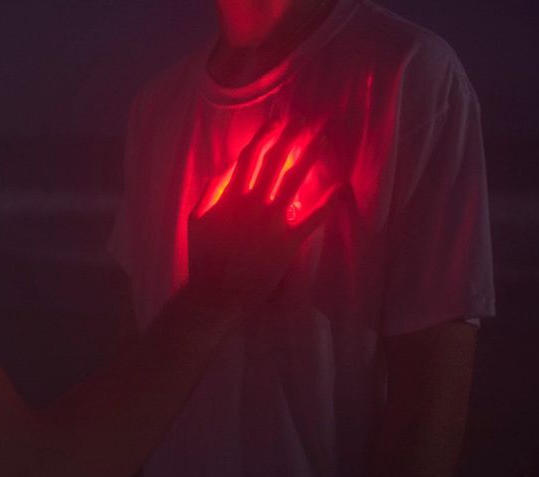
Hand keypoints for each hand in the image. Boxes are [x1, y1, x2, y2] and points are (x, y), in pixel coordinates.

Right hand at [187, 118, 341, 311]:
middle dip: (293, 136)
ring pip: (296, 179)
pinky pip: (313, 218)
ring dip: (311, 155)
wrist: (215, 294)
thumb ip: (212, 189)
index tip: (278, 119)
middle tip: (308, 119)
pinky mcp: (288, 241)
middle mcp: (254, 201)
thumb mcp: (197, 218)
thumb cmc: (204, 257)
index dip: (267, 134)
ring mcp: (273, 220)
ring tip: (323, 138)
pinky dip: (328, 202)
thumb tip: (228, 167)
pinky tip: (341, 186)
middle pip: (278, 160)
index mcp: (231, 194)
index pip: (252, 155)